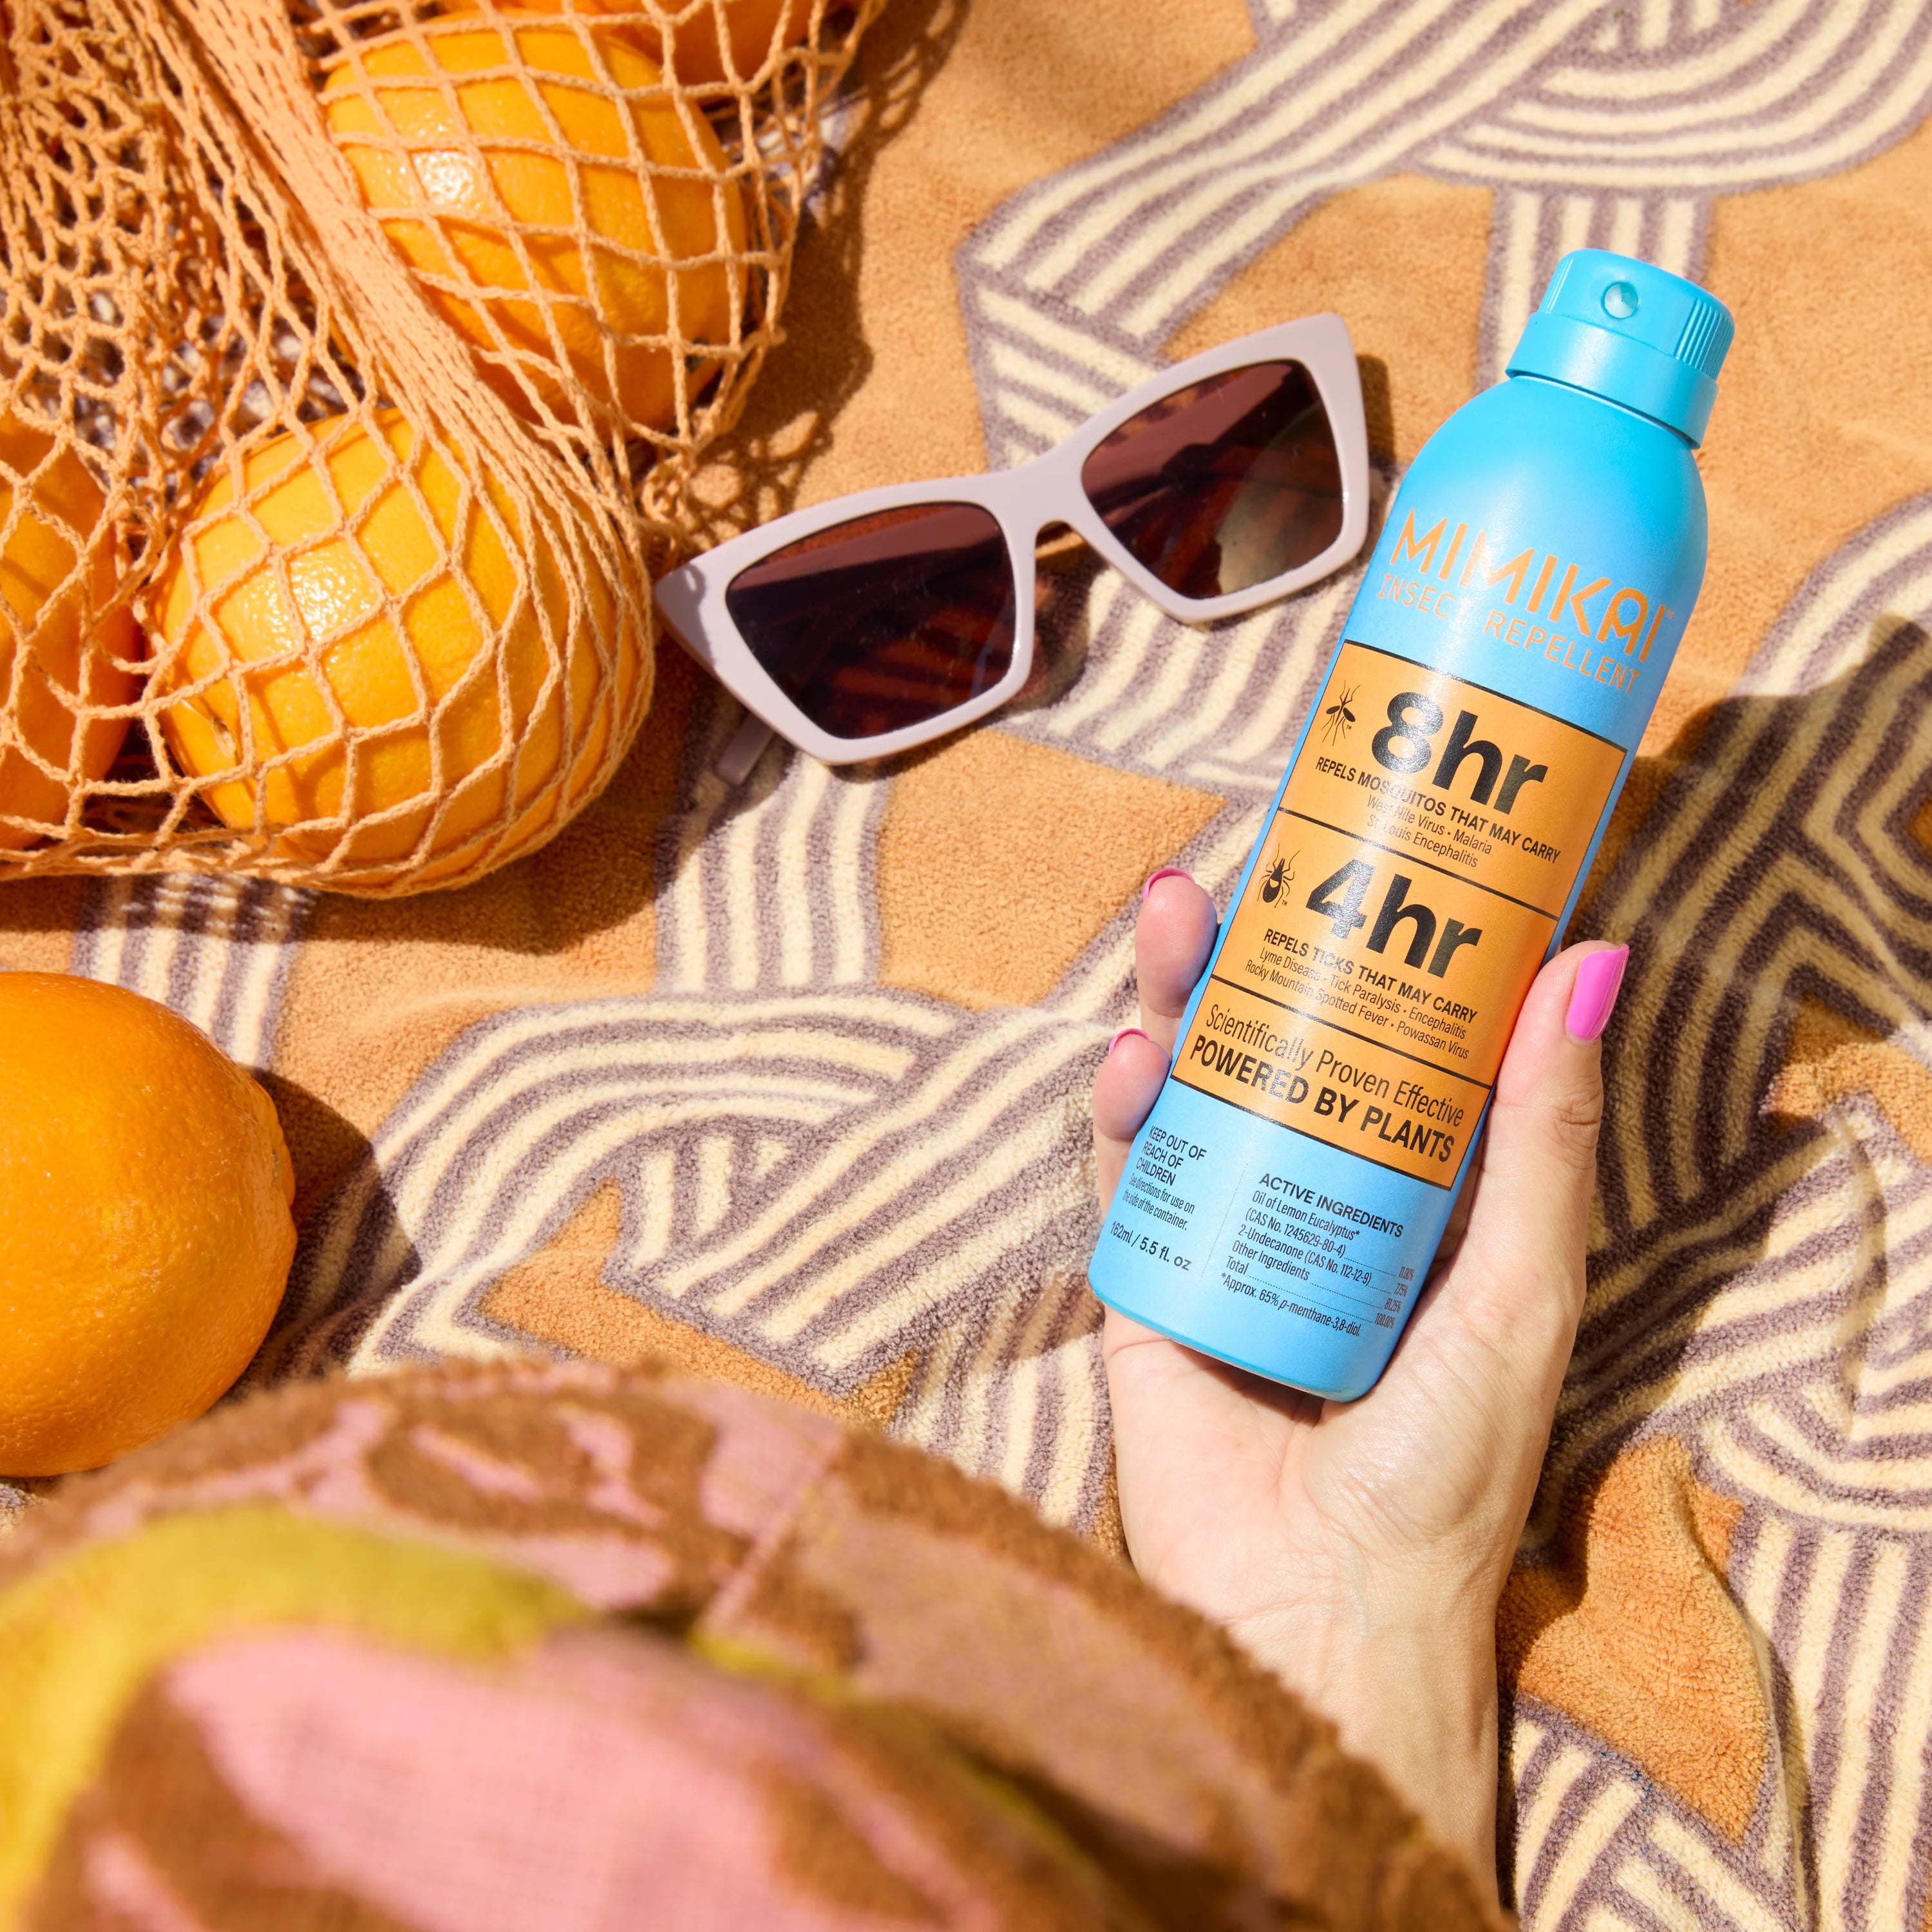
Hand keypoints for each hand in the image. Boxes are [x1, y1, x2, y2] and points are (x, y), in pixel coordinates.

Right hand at [1095, 871, 1622, 1895]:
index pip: (1391, 1055)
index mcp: (1419, 1208)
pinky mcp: (1145, 1286)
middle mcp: (1320, 1208)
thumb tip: (1588, 961)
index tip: (1360, 864)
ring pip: (1194, 1095)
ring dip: (1176, 1004)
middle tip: (1235, 871)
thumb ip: (1545, 1135)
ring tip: (1172, 917)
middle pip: (1276, 1054)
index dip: (1372, 958)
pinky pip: (1130, 1180)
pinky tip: (1132, 1059)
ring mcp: (1226, 1241)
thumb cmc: (1445, 1471)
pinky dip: (1126, 1115)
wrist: (1317, 1613)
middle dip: (1250, 960)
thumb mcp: (1522, 1286)